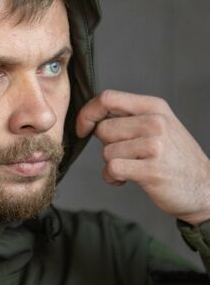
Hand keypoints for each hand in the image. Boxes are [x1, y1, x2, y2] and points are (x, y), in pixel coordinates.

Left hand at [76, 90, 209, 224]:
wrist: (204, 187)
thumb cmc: (174, 157)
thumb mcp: (158, 126)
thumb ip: (128, 117)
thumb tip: (90, 117)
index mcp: (154, 106)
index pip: (107, 98)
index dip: (87, 113)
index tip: (83, 129)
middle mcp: (155, 122)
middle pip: (103, 129)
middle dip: (107, 146)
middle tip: (126, 156)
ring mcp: (154, 145)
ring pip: (106, 151)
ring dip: (111, 164)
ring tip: (132, 168)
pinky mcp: (151, 170)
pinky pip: (112, 168)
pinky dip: (112, 178)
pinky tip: (126, 180)